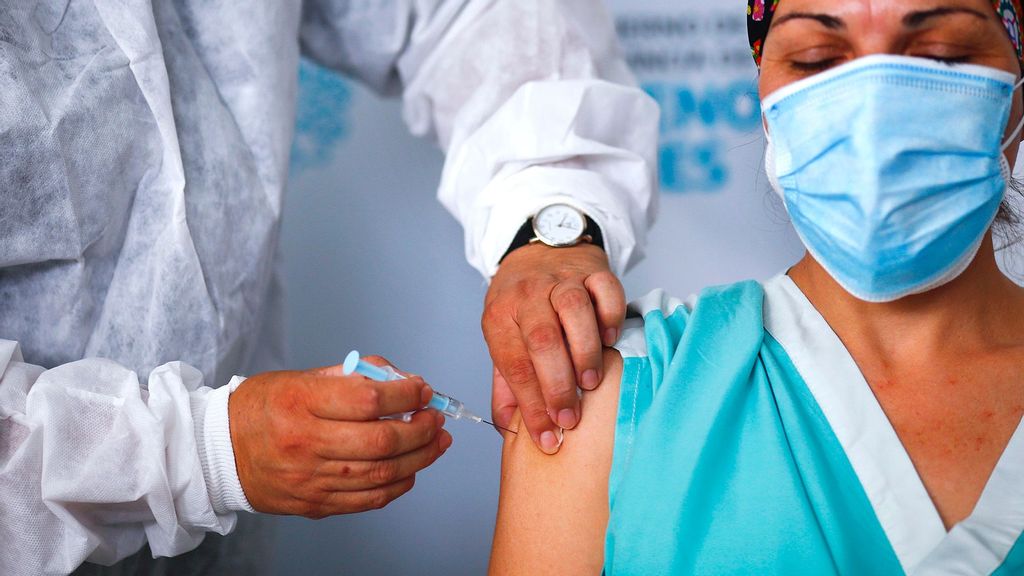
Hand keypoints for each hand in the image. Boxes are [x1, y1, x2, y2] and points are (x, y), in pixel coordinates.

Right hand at [229, 358, 451, 517]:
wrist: (218, 453)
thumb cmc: (261, 409)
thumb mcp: (300, 378)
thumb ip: (351, 377)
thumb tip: (399, 378)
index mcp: (301, 403)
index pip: (368, 400)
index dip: (406, 394)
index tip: (422, 388)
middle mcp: (306, 442)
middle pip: (381, 441)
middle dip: (421, 428)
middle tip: (436, 417)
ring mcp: (311, 478)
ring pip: (381, 473)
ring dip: (420, 457)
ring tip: (436, 442)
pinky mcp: (315, 504)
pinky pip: (368, 499)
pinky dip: (398, 485)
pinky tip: (411, 469)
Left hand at [483, 243, 625, 453]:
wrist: (537, 248)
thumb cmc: (521, 304)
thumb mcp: (503, 338)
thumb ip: (506, 384)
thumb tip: (509, 431)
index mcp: (500, 317)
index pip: (513, 365)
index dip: (531, 406)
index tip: (548, 438)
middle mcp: (528, 295)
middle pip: (542, 340)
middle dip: (557, 385)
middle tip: (571, 418)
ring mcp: (561, 279)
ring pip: (573, 311)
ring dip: (584, 351)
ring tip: (591, 382)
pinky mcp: (592, 269)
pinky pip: (606, 290)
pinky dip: (610, 317)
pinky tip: (609, 340)